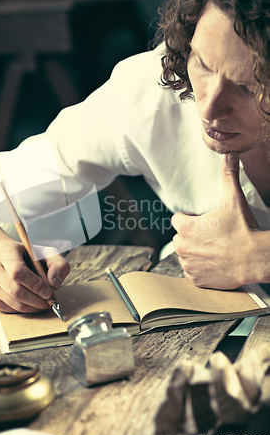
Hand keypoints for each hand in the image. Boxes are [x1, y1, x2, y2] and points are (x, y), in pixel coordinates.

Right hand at [0, 241, 69, 312]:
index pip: (17, 271)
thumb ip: (58, 265)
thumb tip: (54, 284)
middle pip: (14, 289)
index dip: (34, 284)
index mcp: (6, 250)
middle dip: (36, 299)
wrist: (11, 259)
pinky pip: (9, 309)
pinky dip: (25, 309)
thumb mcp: (48, 253)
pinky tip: (33, 302)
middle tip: (49, 300)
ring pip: (13, 302)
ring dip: (32, 306)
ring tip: (44, 302)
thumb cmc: (31, 256)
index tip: (48, 292)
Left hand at [171, 151, 260, 288]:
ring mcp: (188, 265)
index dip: (191, 219)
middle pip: (181, 237)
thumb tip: (230, 155)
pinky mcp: (196, 280)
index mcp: (185, 227)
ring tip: (215, 249)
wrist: (255, 258)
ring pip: (186, 255)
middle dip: (193, 236)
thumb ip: (228, 175)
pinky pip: (191, 272)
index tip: (205, 222)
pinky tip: (214, 262)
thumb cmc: (242, 229)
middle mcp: (181, 246)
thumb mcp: (234, 199)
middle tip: (213, 236)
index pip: (178, 219)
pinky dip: (200, 268)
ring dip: (195, 252)